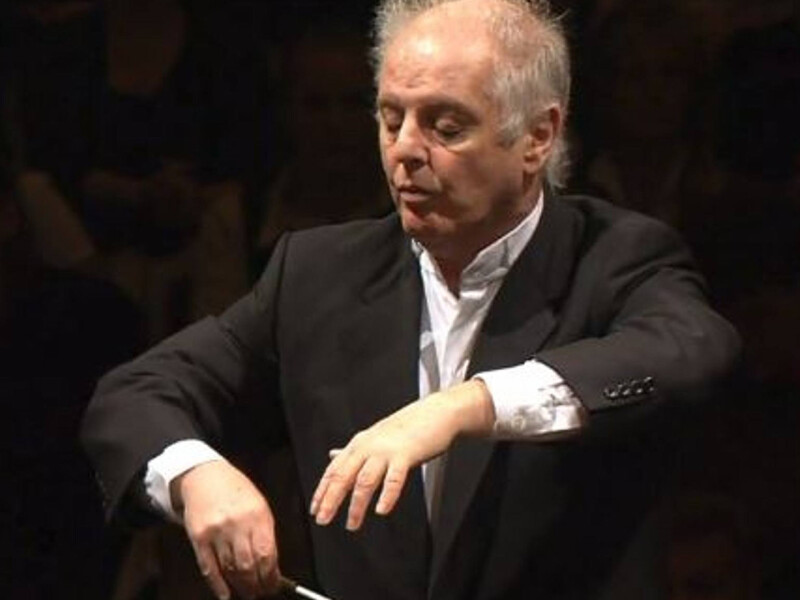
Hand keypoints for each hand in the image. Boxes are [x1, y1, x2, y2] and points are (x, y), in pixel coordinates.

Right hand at [174, 461, 280, 599]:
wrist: (205, 476)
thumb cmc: (235, 491)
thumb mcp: (258, 505)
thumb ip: (265, 533)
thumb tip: (272, 564)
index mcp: (257, 515)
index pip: (267, 553)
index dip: (271, 575)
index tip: (274, 585)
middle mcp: (237, 523)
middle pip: (249, 565)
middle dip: (257, 585)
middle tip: (261, 593)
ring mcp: (216, 532)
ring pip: (230, 569)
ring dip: (240, 587)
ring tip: (248, 594)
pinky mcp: (198, 538)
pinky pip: (209, 568)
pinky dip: (217, 585)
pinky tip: (225, 594)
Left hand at [310, 380, 493, 530]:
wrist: (435, 412)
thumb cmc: (407, 428)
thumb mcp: (374, 437)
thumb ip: (353, 450)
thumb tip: (332, 455)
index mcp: (359, 444)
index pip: (334, 469)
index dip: (322, 490)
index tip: (315, 509)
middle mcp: (369, 446)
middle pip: (343, 475)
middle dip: (330, 499)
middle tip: (323, 520)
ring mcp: (386, 450)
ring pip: (365, 480)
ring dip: (357, 505)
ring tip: (352, 524)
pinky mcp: (406, 454)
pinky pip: (394, 478)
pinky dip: (387, 496)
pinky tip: (382, 510)